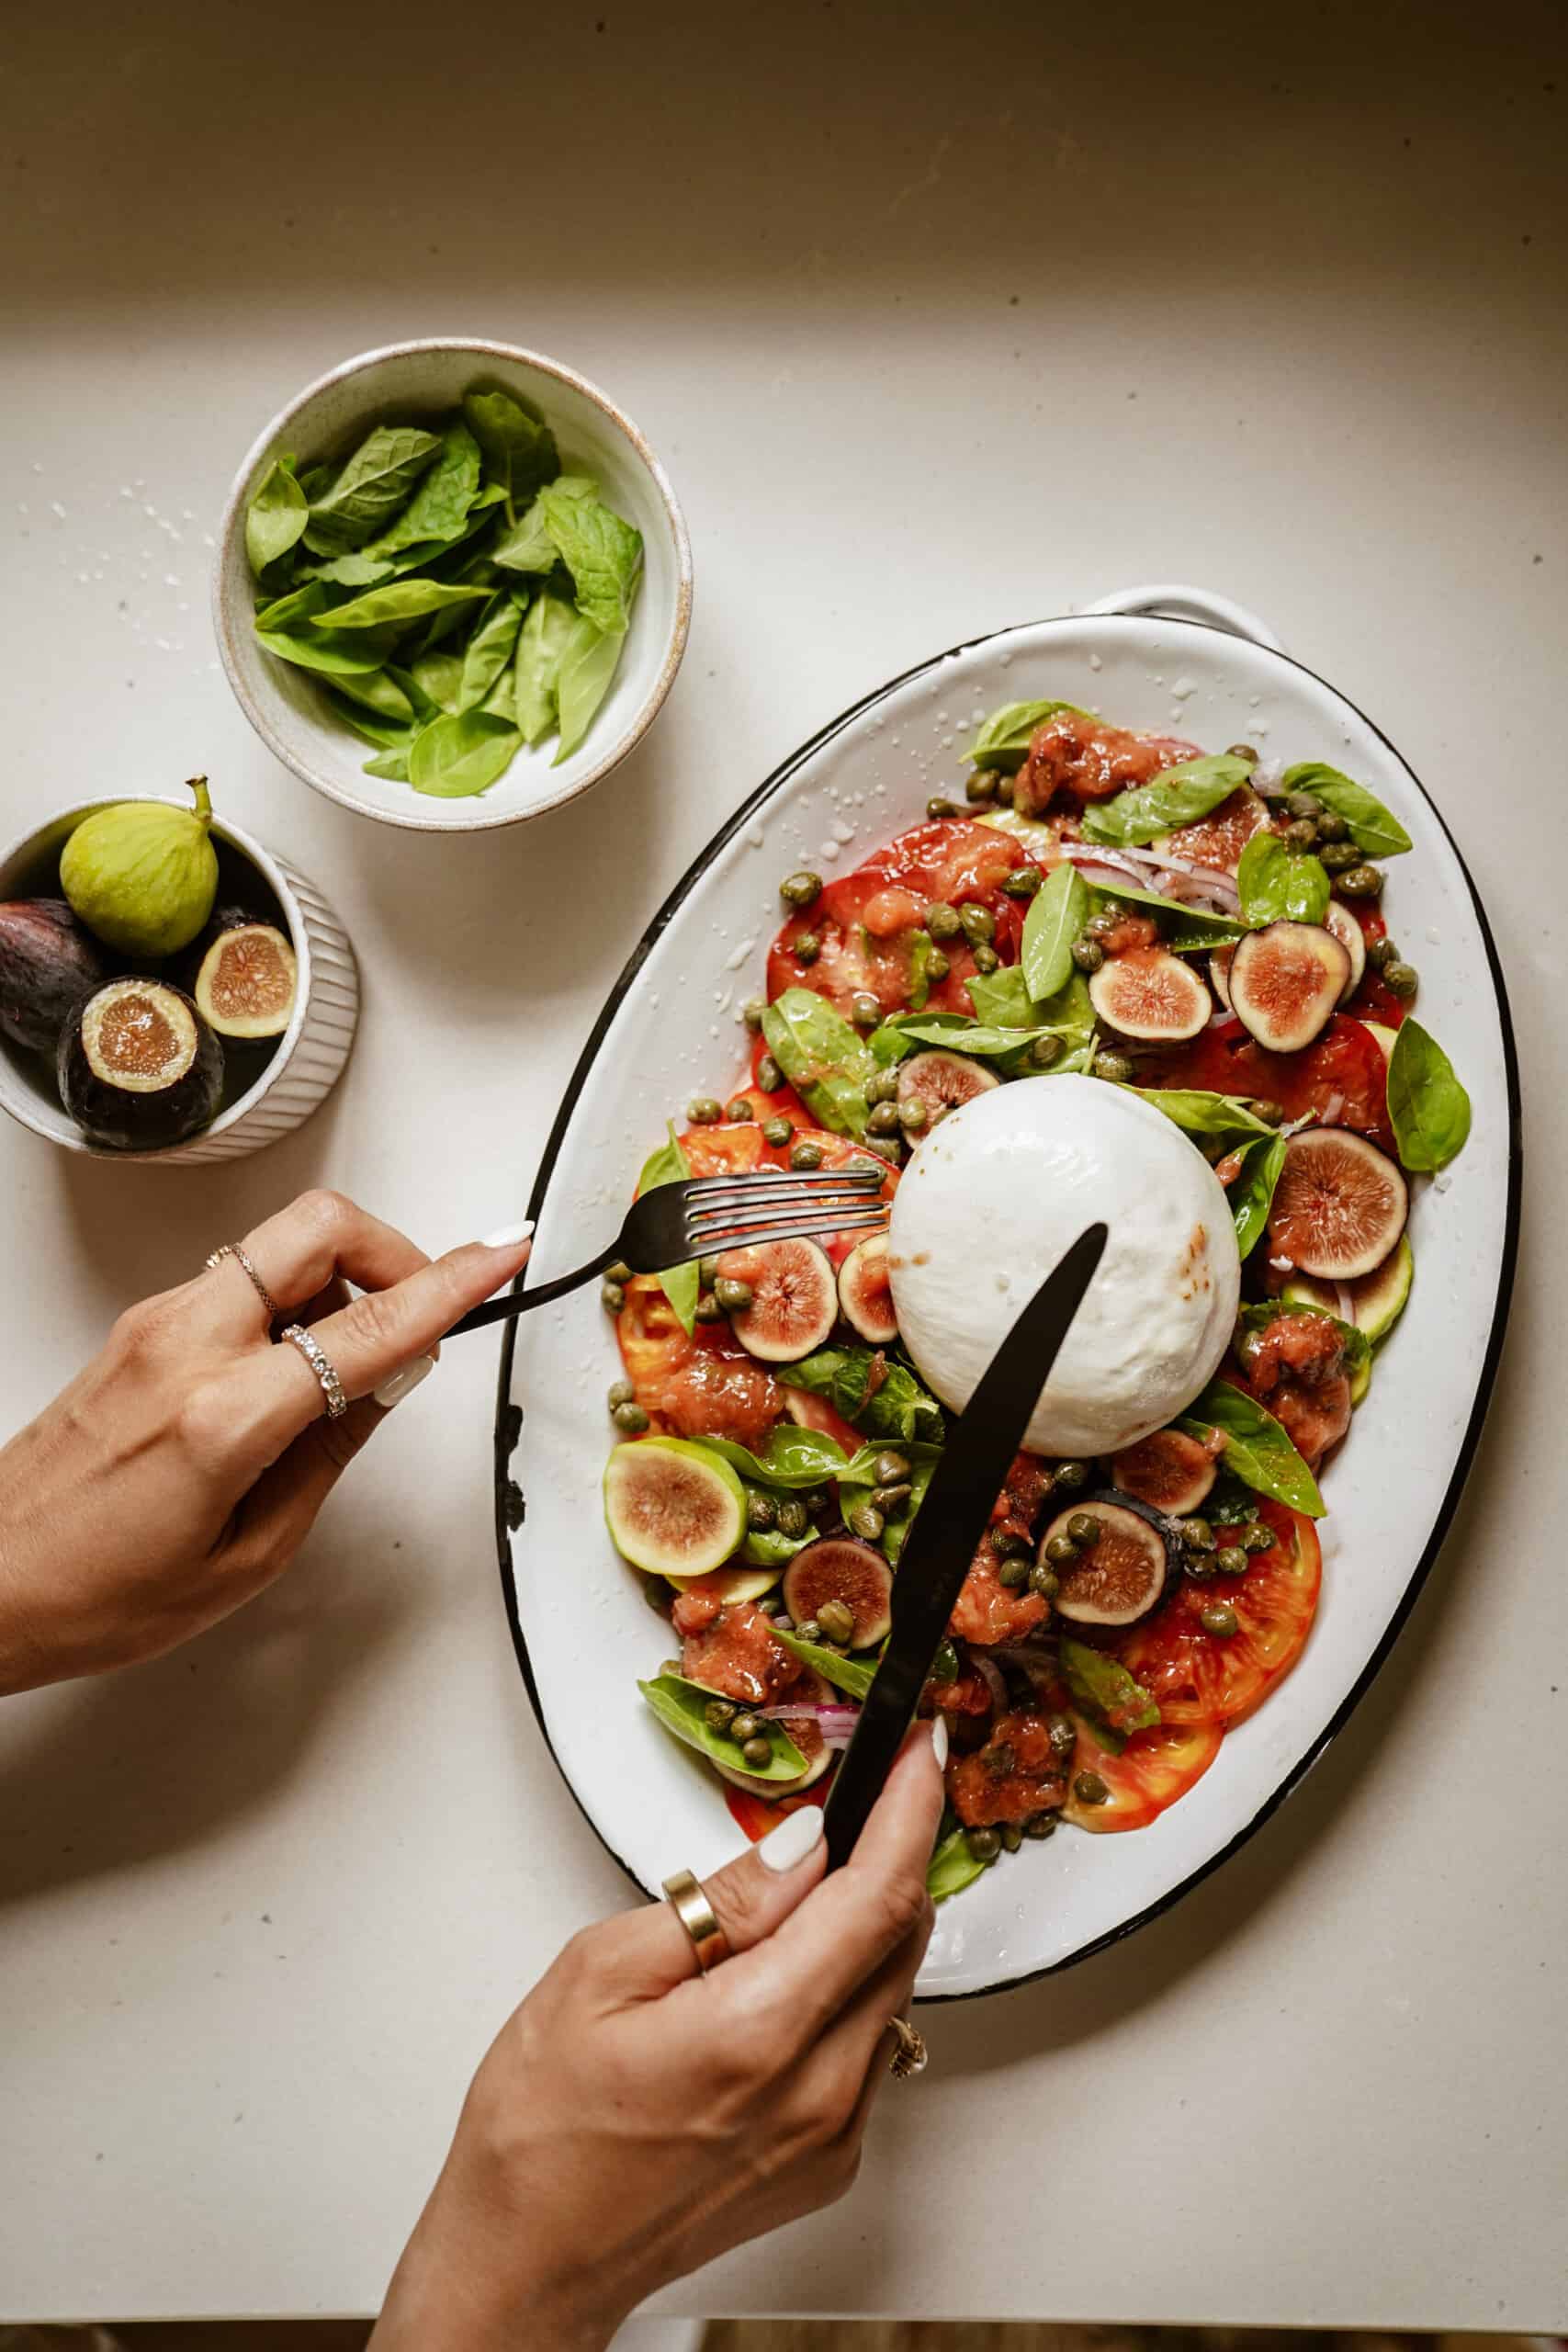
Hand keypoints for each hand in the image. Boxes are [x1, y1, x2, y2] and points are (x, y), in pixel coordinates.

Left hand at [0, 1189, 531, 1693]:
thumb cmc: (95, 1592)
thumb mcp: (249, 1552)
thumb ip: (330, 1451)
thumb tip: (390, 1380)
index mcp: (222, 1415)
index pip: (370, 1326)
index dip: (454, 1284)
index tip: (503, 1254)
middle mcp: (185, 1344)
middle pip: (319, 1226)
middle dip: (393, 1248)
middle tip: (424, 1304)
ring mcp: (156, 1323)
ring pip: (281, 1246)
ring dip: (338, 1281)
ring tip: (351, 1367)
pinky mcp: (140, 1325)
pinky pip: (242, 1278)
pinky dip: (292, 1301)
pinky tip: (296, 1371)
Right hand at [372, 1727, 943, 2351]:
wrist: (531, 2261)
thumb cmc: (541, 2129)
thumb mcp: (602, 1971)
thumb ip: (723, 1903)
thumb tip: (803, 1845)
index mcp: (757, 2033)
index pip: (877, 1896)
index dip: (913, 1811)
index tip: (925, 1749)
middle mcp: (817, 2093)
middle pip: (903, 1939)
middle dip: (893, 1855)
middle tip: (864, 1796)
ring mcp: (832, 2136)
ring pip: (892, 1990)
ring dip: (868, 1923)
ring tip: (802, 1887)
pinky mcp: (831, 2163)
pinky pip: (869, 2045)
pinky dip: (846, 1988)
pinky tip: (784, 1973)